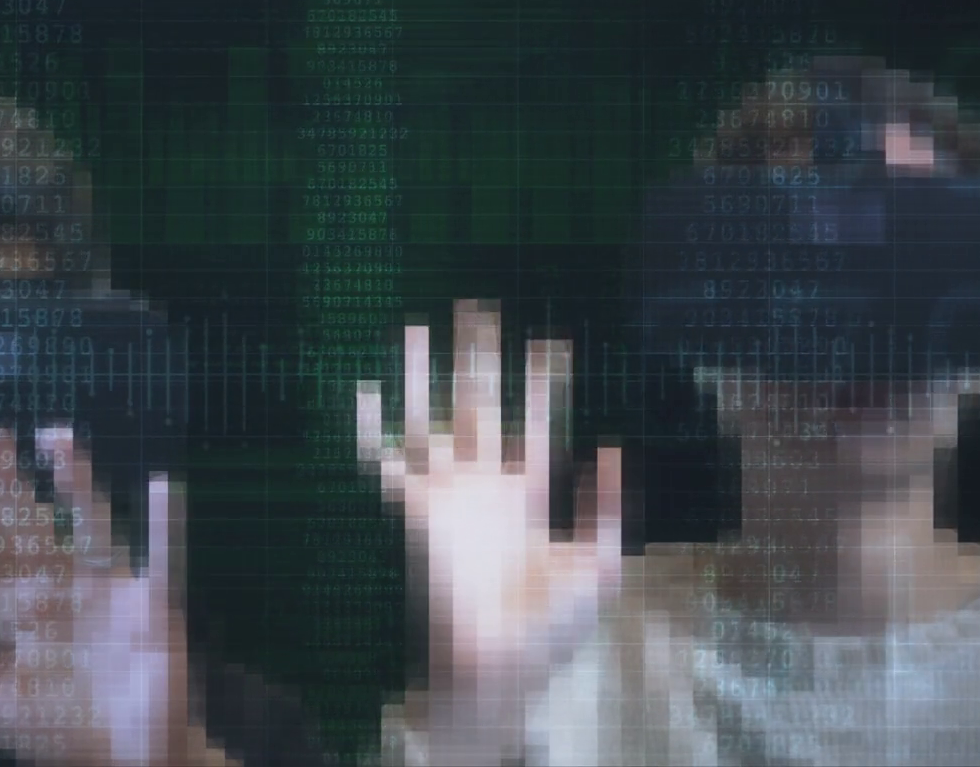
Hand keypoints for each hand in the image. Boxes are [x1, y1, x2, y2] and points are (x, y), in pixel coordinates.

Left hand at [0, 422, 215, 766]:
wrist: (124, 763)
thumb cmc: (56, 731)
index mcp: (22, 608)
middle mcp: (63, 588)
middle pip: (32, 524)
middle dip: (8, 480)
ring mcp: (109, 592)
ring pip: (88, 526)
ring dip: (75, 483)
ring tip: (54, 435)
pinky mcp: (153, 608)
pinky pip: (162, 559)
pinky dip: (166, 525)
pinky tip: (163, 487)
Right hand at [355, 301, 622, 724]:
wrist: (492, 673)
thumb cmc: (547, 633)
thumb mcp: (595, 572)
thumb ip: (608, 513)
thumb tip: (616, 452)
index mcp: (522, 496)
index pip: (532, 424)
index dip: (540, 383)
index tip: (545, 338)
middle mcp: (478, 487)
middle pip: (476, 406)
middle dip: (476, 359)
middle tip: (474, 306)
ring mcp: (441, 498)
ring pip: (426, 420)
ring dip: (419, 376)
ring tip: (412, 328)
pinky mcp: (410, 514)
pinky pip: (384, 462)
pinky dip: (369, 427)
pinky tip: (362, 389)